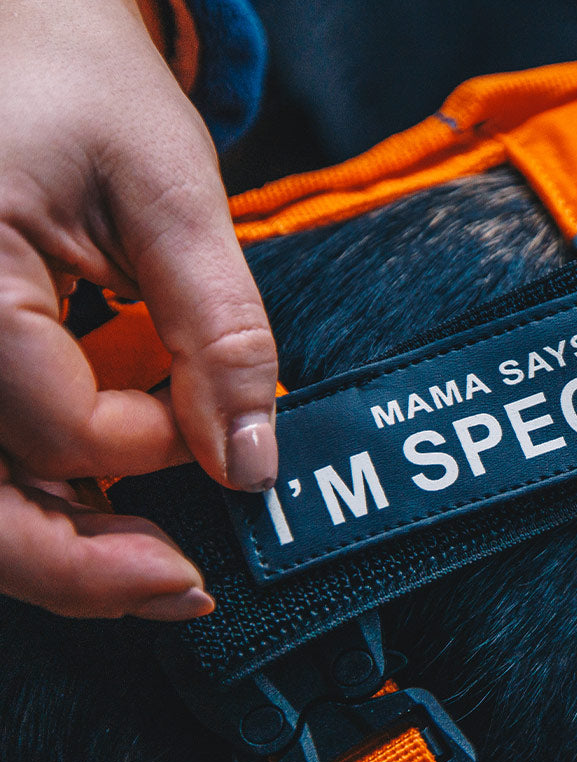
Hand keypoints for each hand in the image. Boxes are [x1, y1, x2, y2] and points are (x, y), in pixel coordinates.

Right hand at [0, 0, 277, 618]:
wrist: (9, 28)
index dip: (156, 442)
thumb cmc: (80, 81)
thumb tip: (252, 465)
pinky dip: (30, 506)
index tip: (213, 415)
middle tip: (185, 591)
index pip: (62, 425)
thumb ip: (216, 330)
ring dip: (53, 556)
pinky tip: (91, 526)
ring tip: (148, 578)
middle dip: (83, 567)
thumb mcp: (169, 189)